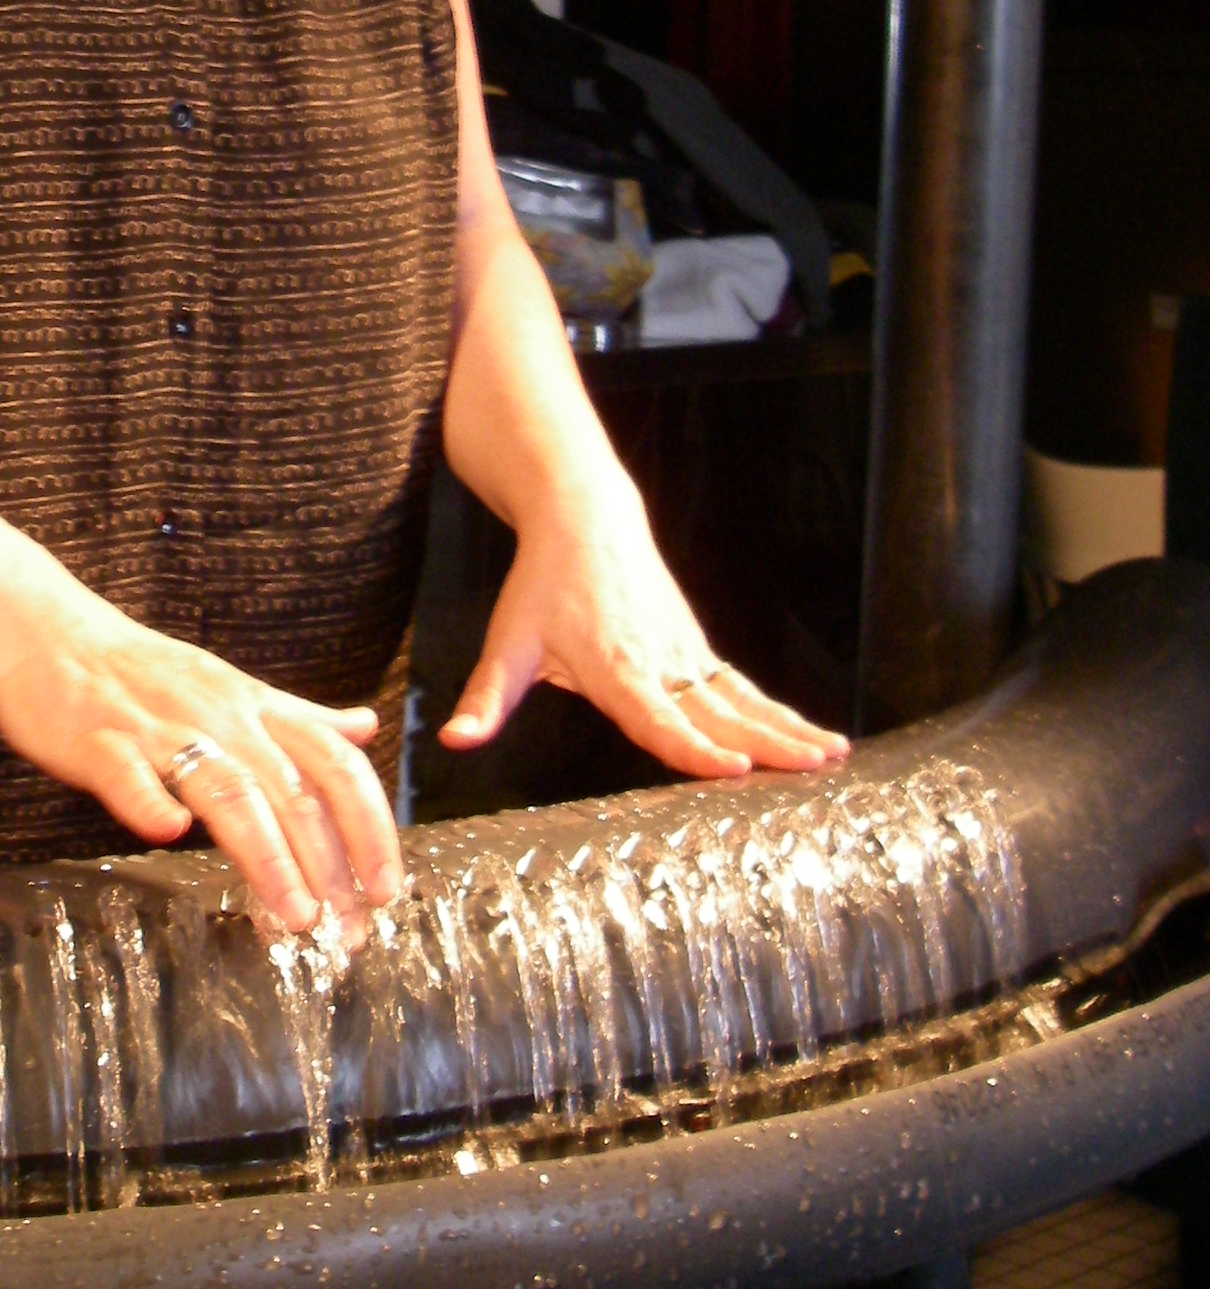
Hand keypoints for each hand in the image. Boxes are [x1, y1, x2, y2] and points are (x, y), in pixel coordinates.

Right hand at [0, 582, 403, 931]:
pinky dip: (149, 802)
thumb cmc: (140, 671)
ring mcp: (158, 728)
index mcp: (253, 707)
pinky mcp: (98, 739)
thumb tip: (364, 730)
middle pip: (291, 789)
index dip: (369, 825)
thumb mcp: (232, 685)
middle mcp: (219, 717)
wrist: (46, 632)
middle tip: (347, 928)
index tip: (387, 886)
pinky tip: (169, 834)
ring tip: (294, 915)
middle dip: (329, 864)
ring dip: (267, 855)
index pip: (334, 764)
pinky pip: (127, 772)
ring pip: (226, 789)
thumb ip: (299, 716)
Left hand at [437, 472, 848, 780]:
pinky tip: (812, 738)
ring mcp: (685, 655)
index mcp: (615, 668)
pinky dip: (777, 713)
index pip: (659, 718)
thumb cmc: (543, 585)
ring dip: (788, 728)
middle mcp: (660, 664)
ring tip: (832, 756)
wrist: (584, 517)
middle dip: (769, 744)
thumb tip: (455, 742)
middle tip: (813, 770)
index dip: (694, 747)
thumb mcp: (507, 643)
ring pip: (742, 700)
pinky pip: (742, 688)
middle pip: (719, 712)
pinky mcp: (696, 648)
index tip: (733, 769)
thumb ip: (486, 699)